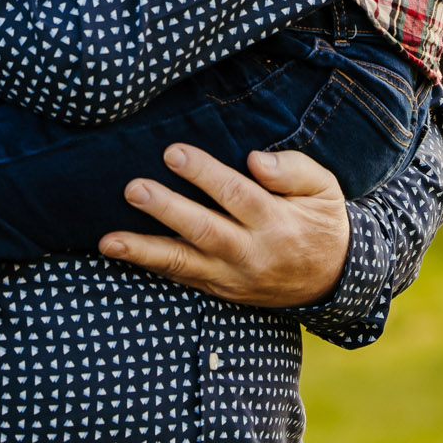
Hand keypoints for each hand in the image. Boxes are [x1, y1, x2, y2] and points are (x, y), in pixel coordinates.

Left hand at [100, 144, 349, 308]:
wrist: (333, 279)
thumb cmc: (321, 220)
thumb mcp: (324, 188)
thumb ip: (293, 170)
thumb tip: (255, 160)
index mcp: (278, 222)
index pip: (237, 195)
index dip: (205, 174)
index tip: (174, 153)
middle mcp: (252, 253)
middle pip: (205, 231)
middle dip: (167, 210)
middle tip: (133, 188)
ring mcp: (233, 277)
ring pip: (185, 263)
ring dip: (144, 250)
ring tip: (108, 240)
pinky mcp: (219, 289)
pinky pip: (181, 278)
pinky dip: (149, 266)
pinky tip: (119, 253)